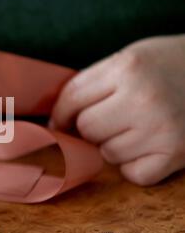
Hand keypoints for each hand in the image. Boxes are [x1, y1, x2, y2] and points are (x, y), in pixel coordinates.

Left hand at [50, 35, 184, 185]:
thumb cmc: (170, 64)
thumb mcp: (130, 58)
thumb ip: (94, 82)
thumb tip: (58, 118)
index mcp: (127, 68)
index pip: (72, 98)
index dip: (60, 113)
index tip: (60, 121)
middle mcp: (143, 99)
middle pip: (86, 129)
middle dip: (90, 127)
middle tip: (111, 119)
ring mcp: (161, 129)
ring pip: (107, 153)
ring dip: (113, 145)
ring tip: (136, 128)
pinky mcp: (176, 153)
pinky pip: (132, 174)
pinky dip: (134, 166)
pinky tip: (148, 147)